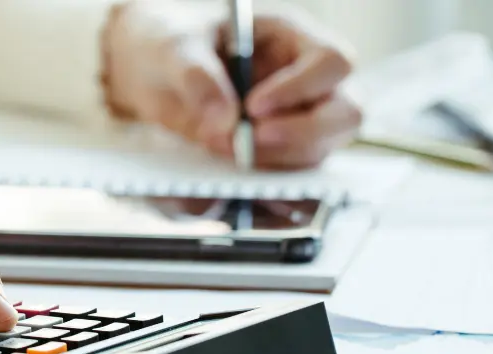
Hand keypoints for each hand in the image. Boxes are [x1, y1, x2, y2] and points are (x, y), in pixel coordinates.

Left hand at [103, 1, 361, 168]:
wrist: (148, 72)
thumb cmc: (169, 42)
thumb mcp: (175, 49)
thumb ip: (199, 79)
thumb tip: (225, 123)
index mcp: (292, 37)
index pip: (331, 62)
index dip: (301, 89)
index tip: (253, 108)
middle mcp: (306, 79)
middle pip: (345, 113)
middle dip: (302, 135)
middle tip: (250, 143)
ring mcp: (296, 118)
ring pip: (320, 150)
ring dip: (279, 160)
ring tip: (228, 151)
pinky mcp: (276, 151)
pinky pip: (290, 172)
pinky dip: (265, 177)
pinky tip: (231, 167)